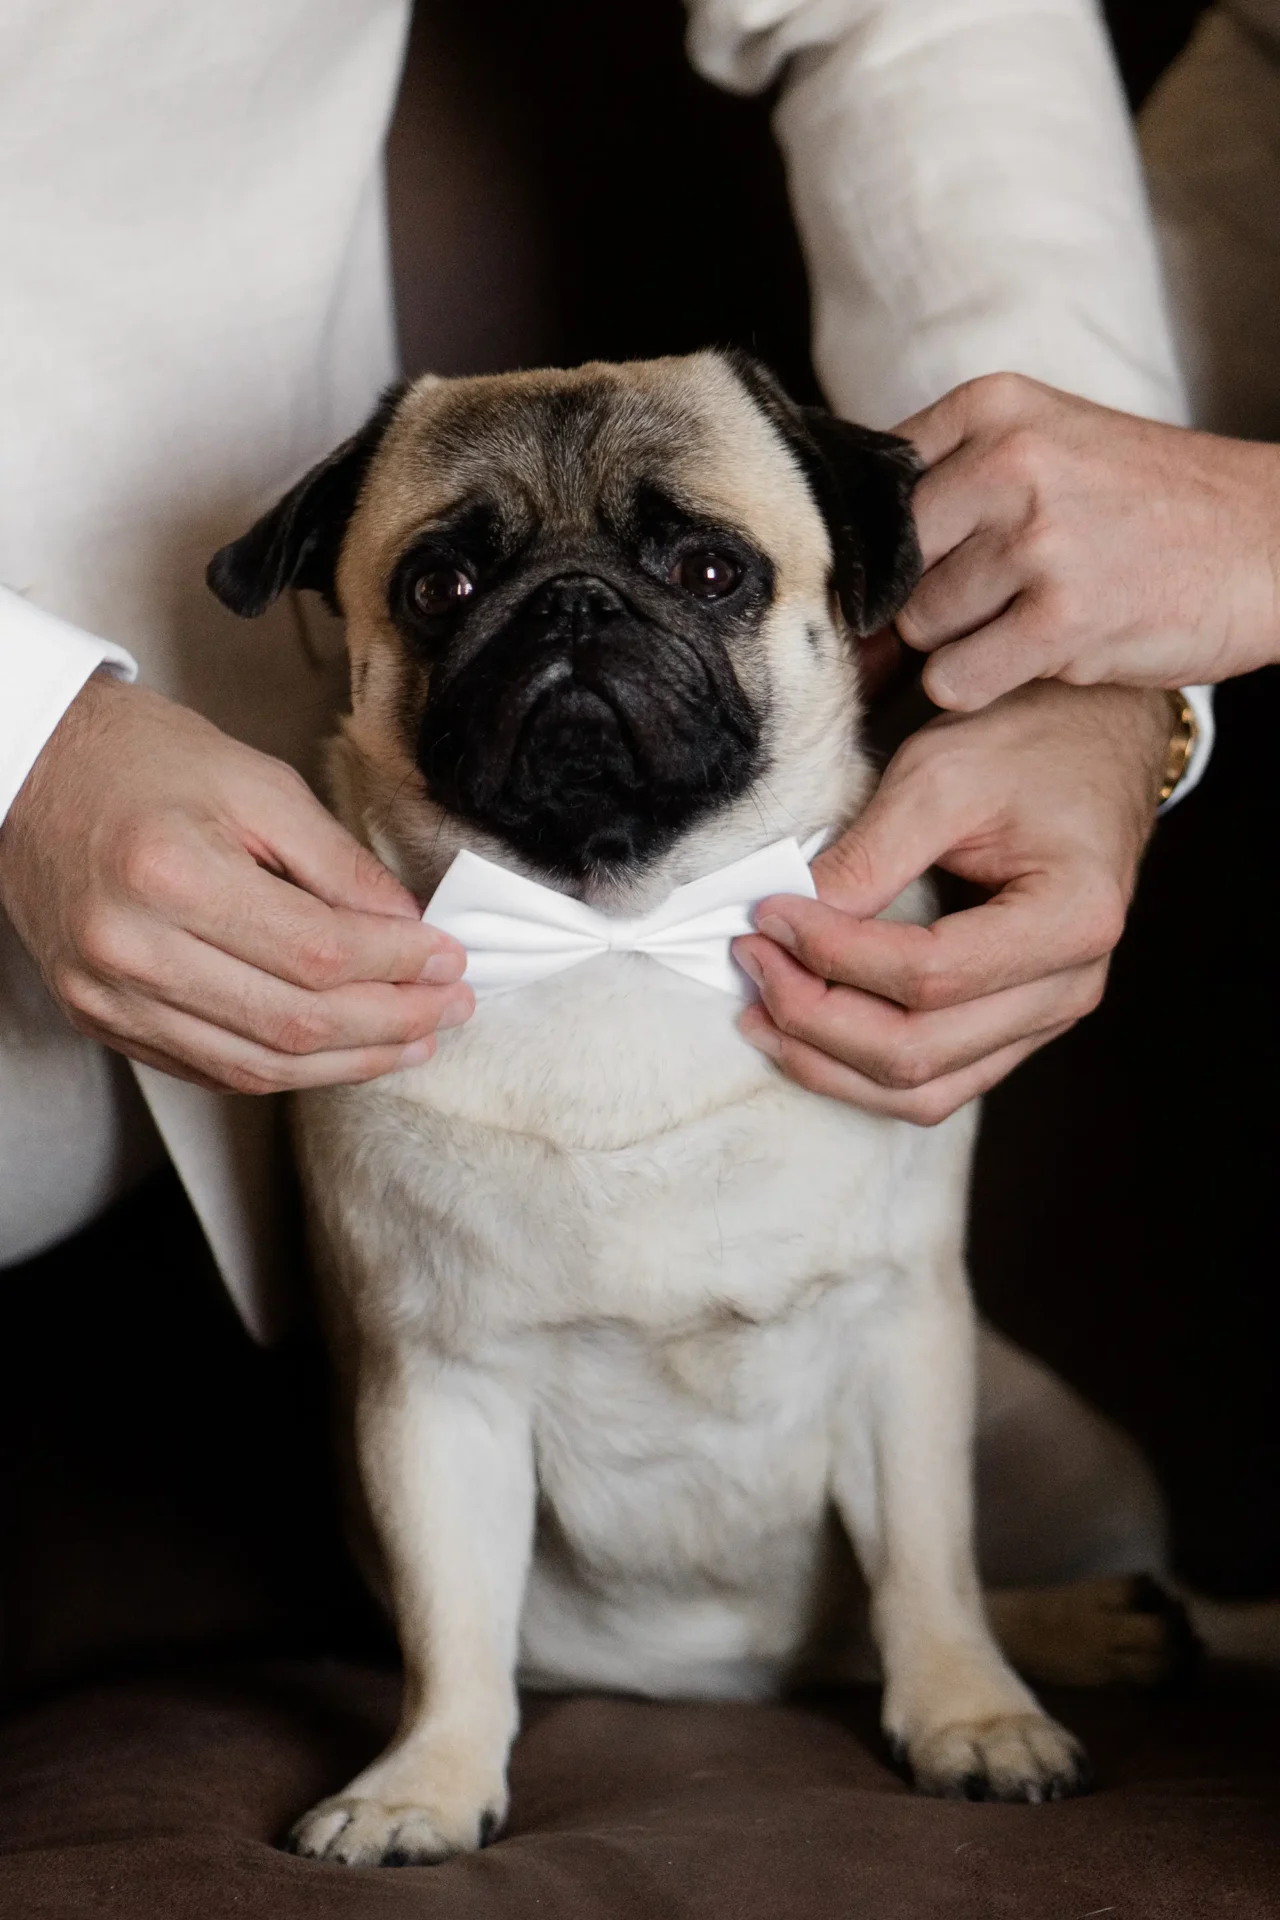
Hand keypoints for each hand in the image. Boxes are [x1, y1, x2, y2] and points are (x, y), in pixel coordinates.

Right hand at [0, 674, 472, 1092]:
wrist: (29, 771)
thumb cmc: (140, 762)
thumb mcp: (257, 784)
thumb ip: (338, 864)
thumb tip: (410, 928)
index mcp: (171, 874)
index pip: (318, 952)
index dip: (399, 966)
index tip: (450, 961)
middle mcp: (131, 947)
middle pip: (293, 1022)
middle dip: (391, 1023)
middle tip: (449, 1009)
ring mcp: (108, 995)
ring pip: (256, 1065)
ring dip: (348, 1063)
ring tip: (411, 1041)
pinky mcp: (99, 1018)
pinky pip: (211, 1069)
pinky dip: (285, 1067)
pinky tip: (338, 1052)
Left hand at [731, 682, 1167, 1123]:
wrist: (1094, 744)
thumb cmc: (1029, 744)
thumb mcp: (941, 775)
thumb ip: (868, 856)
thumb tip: (787, 919)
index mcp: (1073, 919)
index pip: (928, 975)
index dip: (833, 954)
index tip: (767, 913)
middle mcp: (1071, 987)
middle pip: (919, 1050)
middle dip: (813, 1016)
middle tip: (749, 958)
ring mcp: (1047, 1018)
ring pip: (922, 1091)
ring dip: (827, 1063)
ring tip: (758, 1013)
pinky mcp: (1016, 1028)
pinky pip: (935, 1084)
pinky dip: (859, 1070)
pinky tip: (802, 1034)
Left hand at [893, 372, 1279, 708]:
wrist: (1273, 540)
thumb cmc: (1150, 506)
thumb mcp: (1051, 441)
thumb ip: (953, 473)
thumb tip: (838, 553)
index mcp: (995, 407)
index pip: (872, 487)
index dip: (879, 545)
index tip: (917, 564)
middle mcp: (1009, 461)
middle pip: (889, 566)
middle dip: (919, 601)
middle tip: (985, 604)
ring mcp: (1037, 539)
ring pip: (919, 627)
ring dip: (958, 645)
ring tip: (1027, 622)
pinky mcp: (1062, 618)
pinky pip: (954, 679)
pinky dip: (979, 687)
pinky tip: (1035, 659)